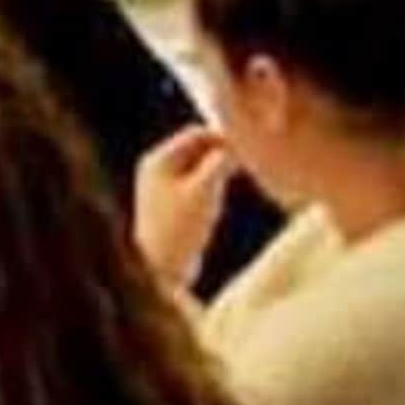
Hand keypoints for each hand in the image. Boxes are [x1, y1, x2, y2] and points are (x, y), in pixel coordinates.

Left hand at [133, 125, 237, 291]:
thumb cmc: (180, 228)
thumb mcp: (205, 190)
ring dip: (218, 170)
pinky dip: (210, 186)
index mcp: (158, 160)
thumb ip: (221, 162)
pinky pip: (193, 185)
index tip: (249, 146)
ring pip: (196, 168)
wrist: (161, 270)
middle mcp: (155, 169)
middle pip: (196, 149)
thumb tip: (234, 146)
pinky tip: (221, 199)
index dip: (224, 137)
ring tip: (238, 178)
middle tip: (248, 161)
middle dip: (222, 153)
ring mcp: (159, 189)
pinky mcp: (167, 207)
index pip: (196, 133)